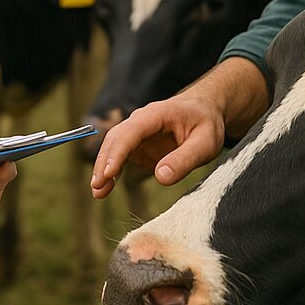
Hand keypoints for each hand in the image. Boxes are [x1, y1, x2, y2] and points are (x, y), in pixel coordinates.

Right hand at [90, 93, 225, 198]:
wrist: (205, 112)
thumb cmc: (207, 124)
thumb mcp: (206, 143)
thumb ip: (185, 159)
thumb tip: (161, 176)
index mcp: (157, 114)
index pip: (132, 131)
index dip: (119, 151)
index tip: (109, 172)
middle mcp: (142, 120)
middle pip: (116, 138)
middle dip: (105, 162)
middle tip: (98, 186)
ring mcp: (138, 133)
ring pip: (113, 147)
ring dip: (103, 168)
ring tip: (98, 192)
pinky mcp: (138, 145)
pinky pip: (120, 157)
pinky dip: (110, 171)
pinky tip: (104, 188)